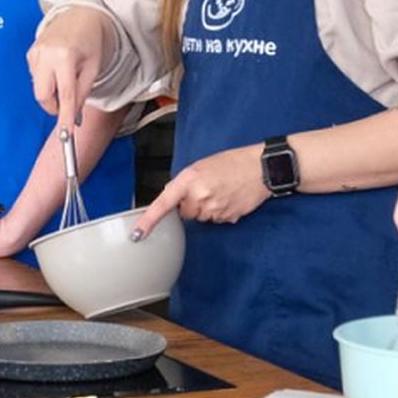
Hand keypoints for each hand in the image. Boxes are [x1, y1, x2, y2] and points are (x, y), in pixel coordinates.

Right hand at [27, 8, 112, 130]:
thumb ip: (82, 93)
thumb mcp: (93, 68)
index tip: (65, 134)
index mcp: (65, 56)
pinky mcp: (30, 54)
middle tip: (68, 103)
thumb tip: (72, 116)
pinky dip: (47, 80)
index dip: (65, 118)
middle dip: (55, 106)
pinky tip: (58, 68)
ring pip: (38, 88)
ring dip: (52, 91)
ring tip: (67, 75)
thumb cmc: (91, 41)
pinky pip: (36, 78)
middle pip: (43, 96)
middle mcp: (46, 54)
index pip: (65, 95)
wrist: (81, 16)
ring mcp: (35, 53)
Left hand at [133, 143, 265, 238]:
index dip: (149, 221)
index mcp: (189, 180)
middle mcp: (199, 197)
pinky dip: (220, 211)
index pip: (164, 204)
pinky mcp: (227, 219)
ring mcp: (214, 210)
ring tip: (221, 190)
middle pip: (186, 213)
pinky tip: (230, 197)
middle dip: (192, 203)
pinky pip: (216, 220)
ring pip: (201, 217)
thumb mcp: (202, 166)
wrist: (260, 168)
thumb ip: (185, 183)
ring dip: (207, 207)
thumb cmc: (232, 162)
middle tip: (208, 187)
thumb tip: (175, 200)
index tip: (137, 235)